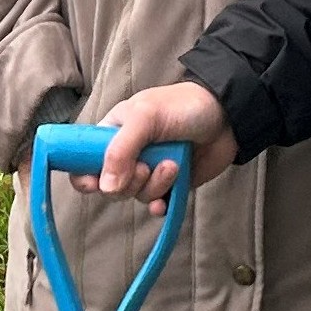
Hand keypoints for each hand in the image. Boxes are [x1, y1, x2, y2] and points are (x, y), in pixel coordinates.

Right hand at [97, 83, 234, 201]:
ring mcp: (149, 170)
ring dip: (153, 186)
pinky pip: (155, 204)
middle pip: (109, 186)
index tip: (94, 184)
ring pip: (135, 195)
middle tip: (146, 166)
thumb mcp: (146, 117)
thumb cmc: (183, 105)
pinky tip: (166, 201)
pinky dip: (159, 205)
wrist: (227, 115)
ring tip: (172, 165)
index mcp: (113, 132)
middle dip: (128, 182)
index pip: (83, 159)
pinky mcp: (170, 184)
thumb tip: (105, 187)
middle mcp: (128, 153)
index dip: (84, 175)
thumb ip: (121, 149)